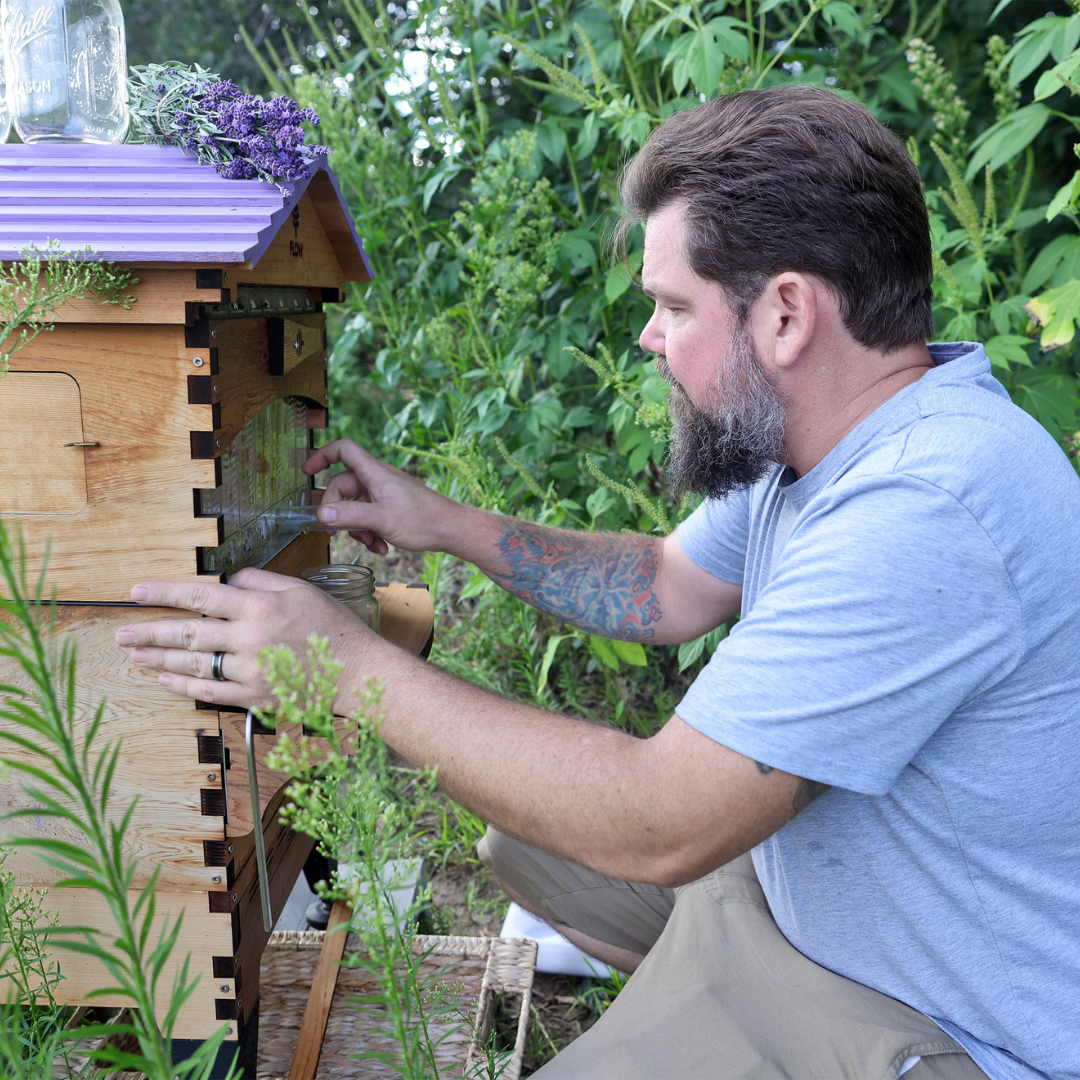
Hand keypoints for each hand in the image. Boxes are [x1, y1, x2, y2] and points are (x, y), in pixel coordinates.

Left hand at [114, 567, 373, 710]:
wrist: (358, 671)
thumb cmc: (334, 626)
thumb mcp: (301, 590)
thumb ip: (261, 581)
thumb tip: (228, 580)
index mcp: (259, 607)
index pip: (200, 596)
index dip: (164, 593)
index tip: (136, 592)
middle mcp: (248, 639)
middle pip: (187, 633)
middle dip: (149, 631)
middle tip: (121, 632)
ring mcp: (249, 671)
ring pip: (193, 663)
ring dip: (159, 658)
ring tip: (135, 654)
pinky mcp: (254, 696)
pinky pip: (210, 691)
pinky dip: (183, 685)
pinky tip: (165, 678)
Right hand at [304, 439, 464, 555]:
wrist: (452, 530)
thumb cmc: (424, 520)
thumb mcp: (382, 519)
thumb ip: (351, 516)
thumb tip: (321, 514)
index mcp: (375, 473)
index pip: (344, 450)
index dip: (322, 455)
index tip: (307, 470)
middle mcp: (378, 480)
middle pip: (343, 486)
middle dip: (338, 511)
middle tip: (334, 533)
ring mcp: (385, 494)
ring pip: (356, 506)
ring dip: (357, 528)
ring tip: (371, 543)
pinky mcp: (392, 508)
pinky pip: (370, 517)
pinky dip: (371, 532)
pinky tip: (382, 546)